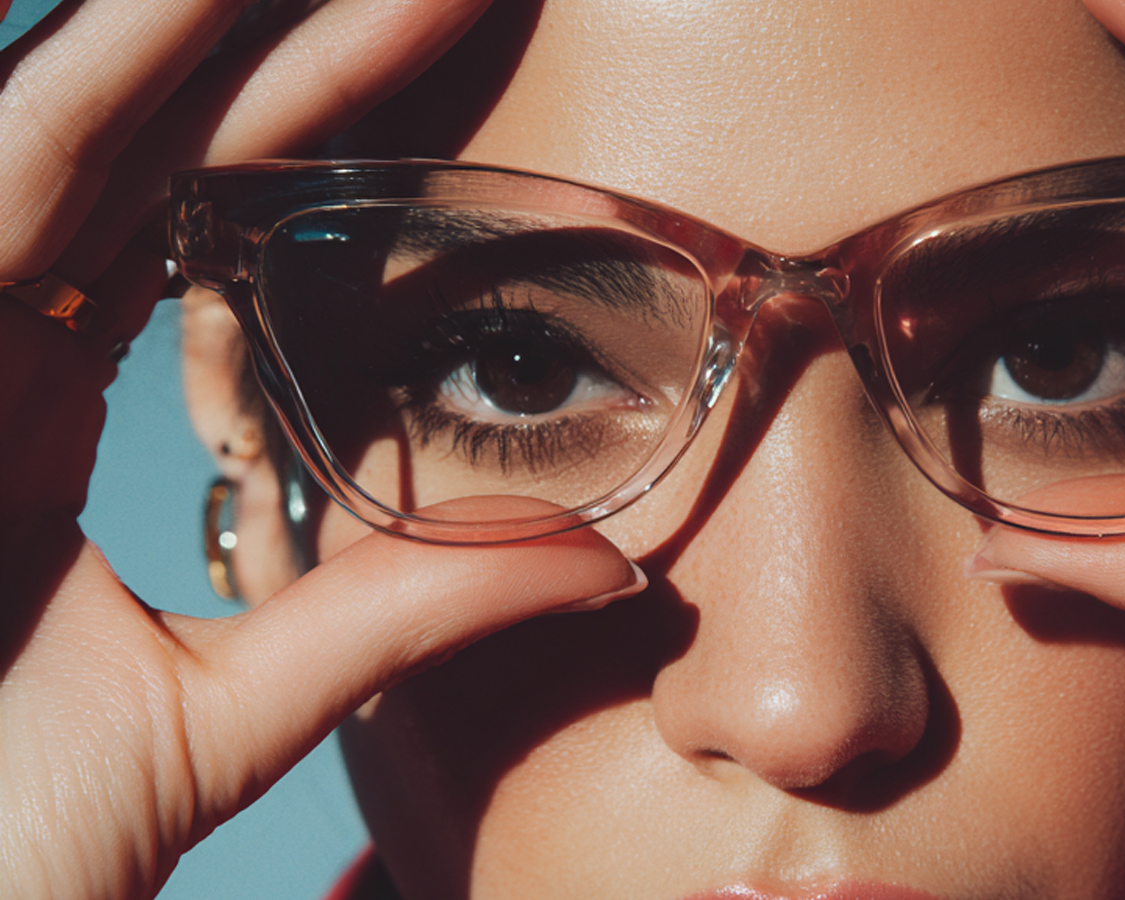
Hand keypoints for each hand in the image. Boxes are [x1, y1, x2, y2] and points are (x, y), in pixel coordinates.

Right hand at [0, 3, 644, 898]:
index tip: (447, 44)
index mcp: (34, 405)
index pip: (186, 214)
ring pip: (61, 117)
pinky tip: (189, 2)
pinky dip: (93, 73)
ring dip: (192, 16)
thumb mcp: (237, 699)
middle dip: (277, 32)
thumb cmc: (11, 837)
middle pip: (135, 136)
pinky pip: (1, 168)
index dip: (310, 116)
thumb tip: (598, 557)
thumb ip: (397, 614)